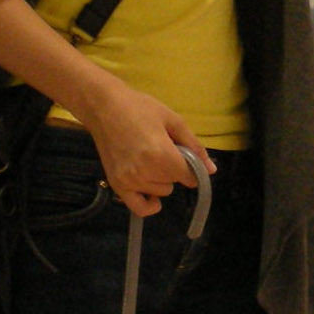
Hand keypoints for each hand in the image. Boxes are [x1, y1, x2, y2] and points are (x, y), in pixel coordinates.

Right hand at [77, 80, 212, 217]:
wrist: (102, 106)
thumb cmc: (139, 107)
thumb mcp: (172, 120)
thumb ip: (194, 146)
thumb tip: (211, 170)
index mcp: (161, 155)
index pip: (190, 177)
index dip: (193, 168)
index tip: (185, 155)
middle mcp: (145, 172)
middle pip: (174, 184)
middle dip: (173, 170)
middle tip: (160, 150)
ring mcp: (128, 180)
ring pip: (159, 192)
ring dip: (159, 180)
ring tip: (147, 160)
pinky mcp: (116, 184)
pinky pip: (138, 207)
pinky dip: (148, 205)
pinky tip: (150, 194)